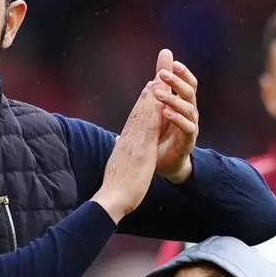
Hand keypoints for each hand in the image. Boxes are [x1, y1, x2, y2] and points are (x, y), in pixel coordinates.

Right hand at [92, 77, 164, 221]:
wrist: (112, 198)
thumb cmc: (116, 189)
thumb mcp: (119, 168)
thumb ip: (121, 155)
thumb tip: (119, 146)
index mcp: (124, 145)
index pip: (133, 122)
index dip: (140, 107)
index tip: (147, 94)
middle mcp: (127, 139)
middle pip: (138, 113)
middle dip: (147, 95)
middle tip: (155, 77)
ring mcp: (134, 142)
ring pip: (144, 114)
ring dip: (153, 96)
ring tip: (160, 80)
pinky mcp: (142, 148)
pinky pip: (151, 125)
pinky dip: (156, 110)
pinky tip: (163, 100)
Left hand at [152, 49, 198, 183]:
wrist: (164, 162)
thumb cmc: (162, 132)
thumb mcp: (159, 107)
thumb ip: (161, 85)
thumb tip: (162, 60)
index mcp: (184, 104)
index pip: (188, 84)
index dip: (183, 73)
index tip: (172, 63)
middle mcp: (190, 113)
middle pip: (189, 92)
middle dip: (177, 81)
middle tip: (162, 74)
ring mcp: (191, 126)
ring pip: (189, 109)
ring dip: (173, 99)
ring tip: (158, 94)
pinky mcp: (188, 141)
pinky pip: (188, 128)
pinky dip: (177, 119)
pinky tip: (166, 113)